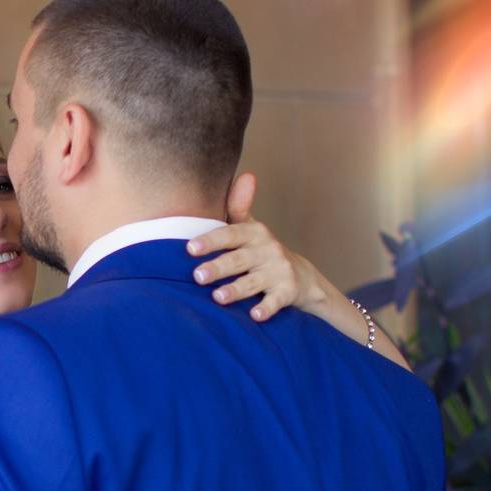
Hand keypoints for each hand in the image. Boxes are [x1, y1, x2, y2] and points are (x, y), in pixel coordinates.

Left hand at [188, 172, 326, 321]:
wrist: (301, 277)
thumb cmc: (260, 250)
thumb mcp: (250, 228)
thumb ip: (239, 207)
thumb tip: (246, 175)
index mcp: (253, 233)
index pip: (230, 235)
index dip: (211, 240)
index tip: (190, 248)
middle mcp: (266, 250)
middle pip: (238, 260)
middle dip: (218, 267)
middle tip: (197, 276)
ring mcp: (278, 271)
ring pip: (254, 281)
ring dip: (236, 289)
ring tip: (218, 297)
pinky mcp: (287, 292)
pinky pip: (276, 301)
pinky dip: (266, 308)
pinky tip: (255, 316)